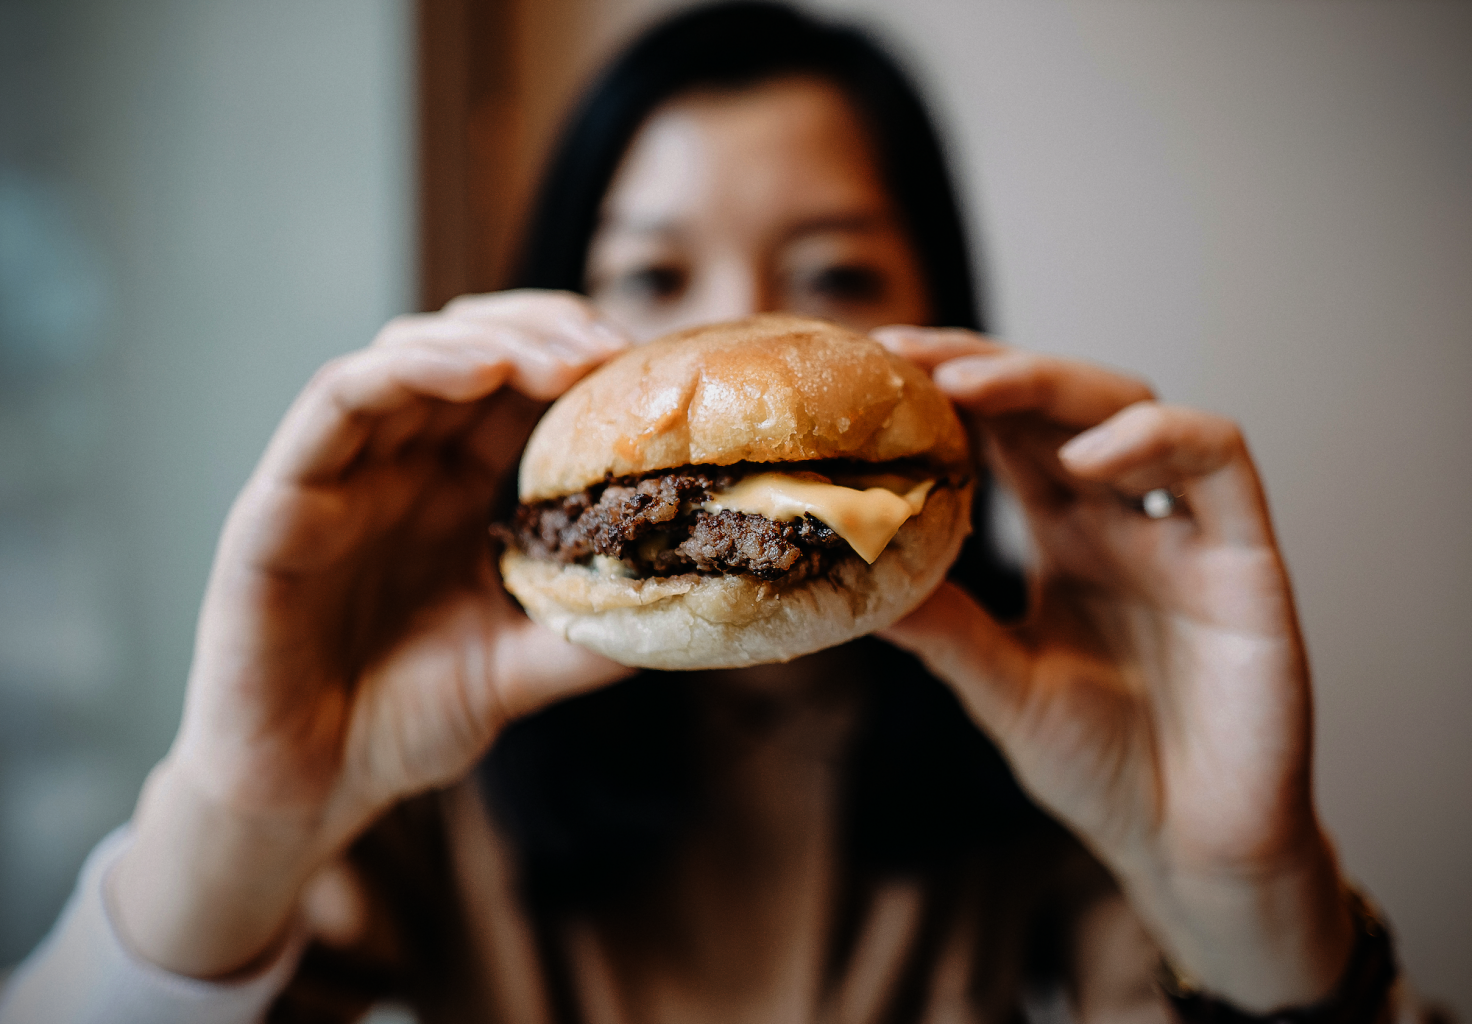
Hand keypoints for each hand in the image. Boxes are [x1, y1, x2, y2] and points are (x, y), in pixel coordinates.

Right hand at [112, 291, 635, 977]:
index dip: (577, 362)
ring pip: (406, 356)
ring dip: (491, 337)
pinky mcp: (281, 500)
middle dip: (545, 332)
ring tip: (565, 357)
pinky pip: (339, 403)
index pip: (514, 390)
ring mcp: (337, 477)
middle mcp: (394, 468)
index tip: (644, 367)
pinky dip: (410, 369)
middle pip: (467, 351)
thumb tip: (680, 608)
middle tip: (613, 348)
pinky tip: (481, 370)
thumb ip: (584, 639)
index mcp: (449, 491)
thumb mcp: (515, 674)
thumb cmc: (399, 724)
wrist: (304, 792)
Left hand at [871, 327, 1353, 1010]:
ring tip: (972, 388)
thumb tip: (845, 576)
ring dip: (1055, 384)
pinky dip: (1155, 440)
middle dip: (987, 366)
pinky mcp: (1247, 563)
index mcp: (1067, 537)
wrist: (1191, 850)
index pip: (1007, 432)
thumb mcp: (1002, 686)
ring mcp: (1187, 534)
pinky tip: (1084, 458)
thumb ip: (944, 628)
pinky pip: (1219, 465)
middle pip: (1061, 403)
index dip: (950, 390)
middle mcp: (1125, 520)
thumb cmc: (1104, 767)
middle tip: (909, 357)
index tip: (877, 367)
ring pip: (1136, 408)